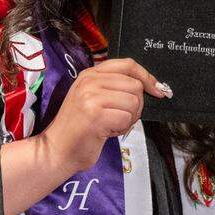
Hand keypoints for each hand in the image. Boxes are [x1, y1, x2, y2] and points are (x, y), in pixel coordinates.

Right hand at [39, 58, 164, 172]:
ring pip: (134, 102)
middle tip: (119, 118)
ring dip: (128, 119)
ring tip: (110, 125)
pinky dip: (121, 129)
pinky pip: (126, 118)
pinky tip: (106, 132)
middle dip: (136, 106)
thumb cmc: (80, 129)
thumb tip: (148, 86)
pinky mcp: (95, 114)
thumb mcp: (93, 99)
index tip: (157, 90)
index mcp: (90, 74)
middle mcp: (89, 81)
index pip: (127, 64)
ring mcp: (91, 96)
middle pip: (135, 85)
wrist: (56, 150)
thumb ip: (114, 88)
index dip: (147, 76)